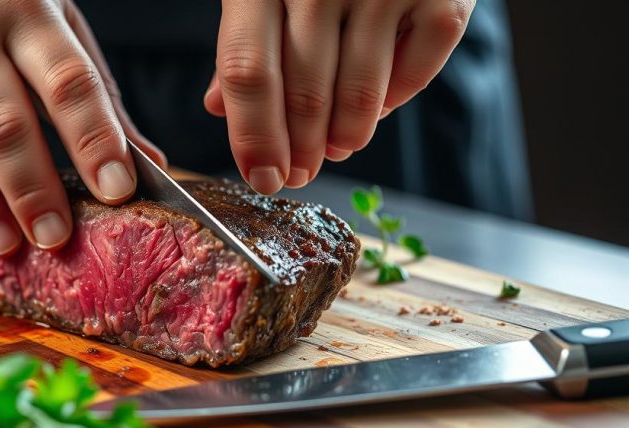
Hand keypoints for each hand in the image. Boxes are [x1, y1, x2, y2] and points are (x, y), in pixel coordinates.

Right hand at [0, 0, 164, 252]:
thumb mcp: (47, 21)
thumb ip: (94, 89)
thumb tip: (148, 162)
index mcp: (25, 7)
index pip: (67, 82)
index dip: (94, 140)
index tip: (118, 189)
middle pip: (5, 127)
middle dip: (34, 190)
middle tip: (58, 238)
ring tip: (11, 245)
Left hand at [204, 0, 473, 192]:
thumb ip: (246, 42)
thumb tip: (219, 108)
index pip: (248, 72)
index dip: (254, 136)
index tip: (262, 178)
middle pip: (304, 93)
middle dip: (301, 150)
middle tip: (300, 173)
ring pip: (359, 93)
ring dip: (345, 136)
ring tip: (337, 147)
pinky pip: (414, 75)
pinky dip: (393, 102)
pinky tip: (377, 106)